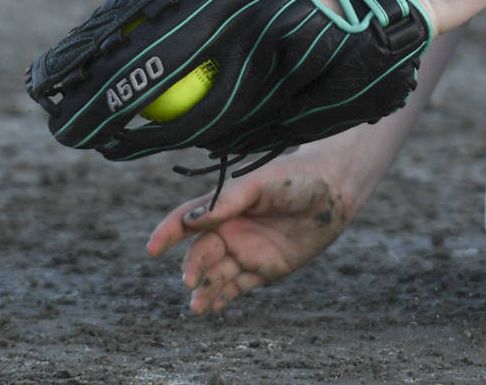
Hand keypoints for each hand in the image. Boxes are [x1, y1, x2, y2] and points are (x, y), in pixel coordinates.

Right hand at [145, 153, 358, 312]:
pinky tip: (212, 308)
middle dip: (191, 267)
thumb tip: (191, 220)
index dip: (167, 233)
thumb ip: (227, 202)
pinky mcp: (266, 269)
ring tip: (197, 307)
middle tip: (189, 281)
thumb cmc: (296, 177)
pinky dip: (223, 297)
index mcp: (224, 205)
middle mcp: (231, 229)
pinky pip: (239, 286)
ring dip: (204, 290)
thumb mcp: (260, 183)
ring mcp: (247, 250)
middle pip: (200, 252)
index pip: (187, 220)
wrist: (335, 190)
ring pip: (216, 274)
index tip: (151, 249)